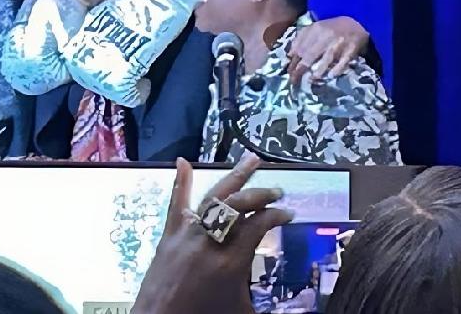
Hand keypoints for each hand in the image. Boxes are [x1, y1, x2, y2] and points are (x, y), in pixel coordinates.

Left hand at [132, 154, 293, 313]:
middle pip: (238, 205)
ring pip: (212, 198)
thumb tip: (292, 303)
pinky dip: (179, 183)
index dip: (276, 215)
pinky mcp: (168, 238)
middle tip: (277, 190)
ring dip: (233, 177)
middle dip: (261, 194)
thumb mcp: (240, 310)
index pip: (259, 225)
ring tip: (250, 161)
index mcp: (229, 264)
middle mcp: (208, 244)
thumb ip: (261, 295)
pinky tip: (182, 163)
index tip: (287, 214)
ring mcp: (186, 237)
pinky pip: (175, 206)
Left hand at [288, 16, 368, 84]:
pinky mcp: (351, 51)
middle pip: (310, 56)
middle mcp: (326, 37)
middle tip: (294, 81)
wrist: (356, 22)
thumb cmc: (331, 28)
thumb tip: (289, 55)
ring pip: (326, 61)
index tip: (289, 73)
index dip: (292, 63)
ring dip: (317, 73)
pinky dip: (336, 71)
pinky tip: (330, 76)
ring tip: (311, 79)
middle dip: (300, 71)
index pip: (300, 49)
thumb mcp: (314, 28)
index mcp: (316, 30)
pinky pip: (342, 64)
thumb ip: (300, 39)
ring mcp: (339, 44)